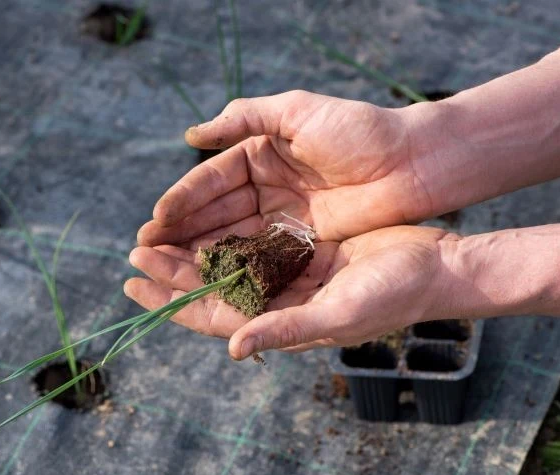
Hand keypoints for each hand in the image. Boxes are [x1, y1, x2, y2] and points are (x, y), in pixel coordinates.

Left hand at [125, 226, 457, 358]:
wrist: (436, 267)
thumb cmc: (393, 297)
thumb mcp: (339, 314)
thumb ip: (286, 329)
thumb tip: (232, 348)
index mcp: (282, 322)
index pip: (213, 315)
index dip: (171, 301)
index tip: (134, 283)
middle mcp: (280, 301)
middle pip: (213, 289)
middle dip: (172, 273)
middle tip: (133, 252)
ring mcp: (292, 276)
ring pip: (229, 265)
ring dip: (195, 252)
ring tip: (160, 235)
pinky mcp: (306, 252)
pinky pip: (256, 244)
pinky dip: (229, 234)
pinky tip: (208, 220)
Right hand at [138, 90, 439, 247]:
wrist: (413, 163)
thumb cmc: (357, 131)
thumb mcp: (297, 111)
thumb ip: (243, 118)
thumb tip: (191, 134)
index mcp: (261, 153)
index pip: (212, 181)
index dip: (183, 201)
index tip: (156, 221)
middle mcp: (268, 187)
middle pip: (216, 214)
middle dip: (181, 233)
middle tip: (146, 252)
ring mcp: (285, 218)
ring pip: (233, 238)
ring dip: (199, 253)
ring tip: (165, 268)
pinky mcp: (303, 243)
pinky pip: (261, 256)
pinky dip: (235, 266)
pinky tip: (209, 278)